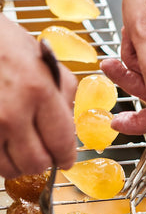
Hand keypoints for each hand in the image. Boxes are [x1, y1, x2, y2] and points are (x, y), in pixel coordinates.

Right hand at [0, 14, 76, 177]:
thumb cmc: (5, 44)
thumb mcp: (44, 61)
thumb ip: (63, 94)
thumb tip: (70, 125)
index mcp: (39, 91)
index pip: (61, 142)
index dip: (66, 156)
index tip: (66, 159)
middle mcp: (12, 112)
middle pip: (37, 162)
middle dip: (44, 161)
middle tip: (44, 152)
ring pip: (11, 169)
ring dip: (20, 164)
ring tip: (21, 148)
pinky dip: (0, 159)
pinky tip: (3, 143)